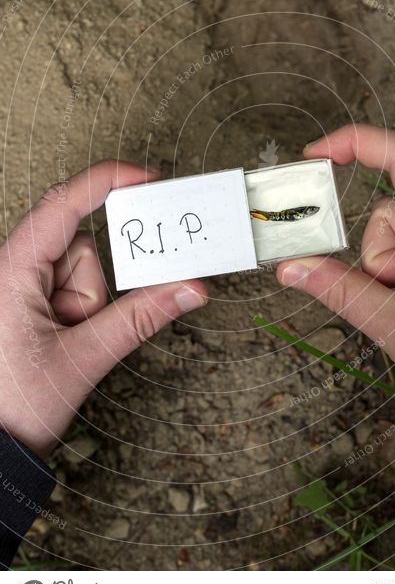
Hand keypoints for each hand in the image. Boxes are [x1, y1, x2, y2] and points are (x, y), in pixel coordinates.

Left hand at [0, 161, 207, 458]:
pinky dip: (82, 309)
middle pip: (80, 246)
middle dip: (93, 287)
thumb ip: (140, 319)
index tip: (146, 177)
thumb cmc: (12, 406)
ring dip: (85, 305)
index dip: (106, 182)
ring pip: (80, 271)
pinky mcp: (29, 300)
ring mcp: (21, 285)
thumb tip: (188, 289)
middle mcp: (13, 268)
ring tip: (64, 342)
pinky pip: (73, 288)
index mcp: (12, 270)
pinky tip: (65, 338)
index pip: (62, 205)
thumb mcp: (84, 359)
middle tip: (83, 321)